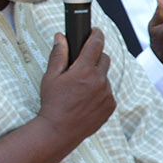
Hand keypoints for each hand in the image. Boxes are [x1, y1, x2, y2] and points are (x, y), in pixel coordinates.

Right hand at [37, 29, 115, 143]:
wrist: (59, 131)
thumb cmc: (52, 103)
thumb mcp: (50, 77)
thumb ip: (58, 55)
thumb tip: (61, 36)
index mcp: (84, 70)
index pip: (96, 44)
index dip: (96, 34)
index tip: (95, 31)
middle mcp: (99, 80)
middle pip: (104, 58)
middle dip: (95, 57)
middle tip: (82, 64)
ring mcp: (107, 93)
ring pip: (105, 76)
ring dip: (96, 76)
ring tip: (81, 87)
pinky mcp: (111, 105)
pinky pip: (108, 92)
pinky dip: (100, 91)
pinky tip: (86, 99)